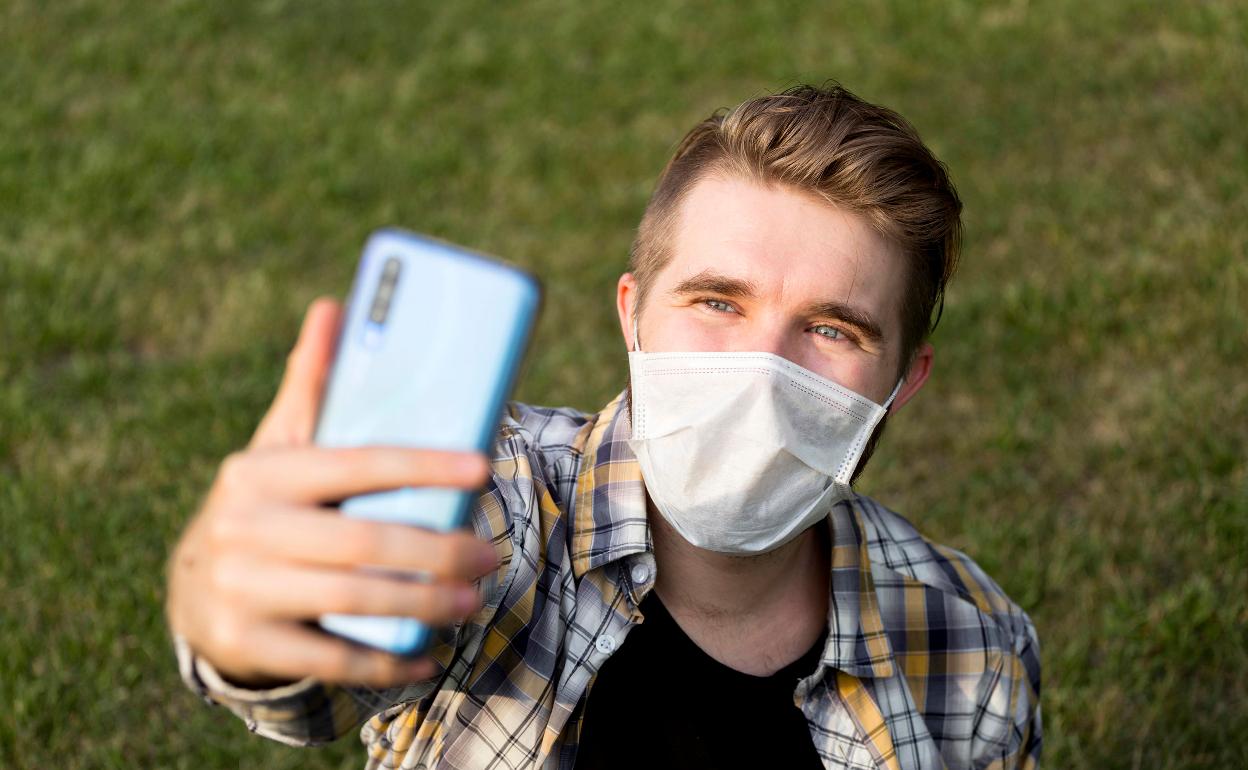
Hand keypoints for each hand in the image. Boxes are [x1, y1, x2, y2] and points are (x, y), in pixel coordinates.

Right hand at [166, 298, 499, 687]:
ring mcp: (240, 589)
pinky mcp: (246, 643)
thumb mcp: (277, 446)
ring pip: (354, 600)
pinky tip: (428, 656)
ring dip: (425, 602)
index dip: (424, 465)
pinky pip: (331, 659)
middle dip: (439, 549)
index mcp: (261, 471)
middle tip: (491, 554)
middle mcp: (245, 527)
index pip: (356, 463)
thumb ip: (310, 385)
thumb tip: (333, 305)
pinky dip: (386, 662)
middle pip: (364, 539)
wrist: (190, 590)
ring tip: (474, 599)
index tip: (482, 467)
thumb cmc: (264, 505)